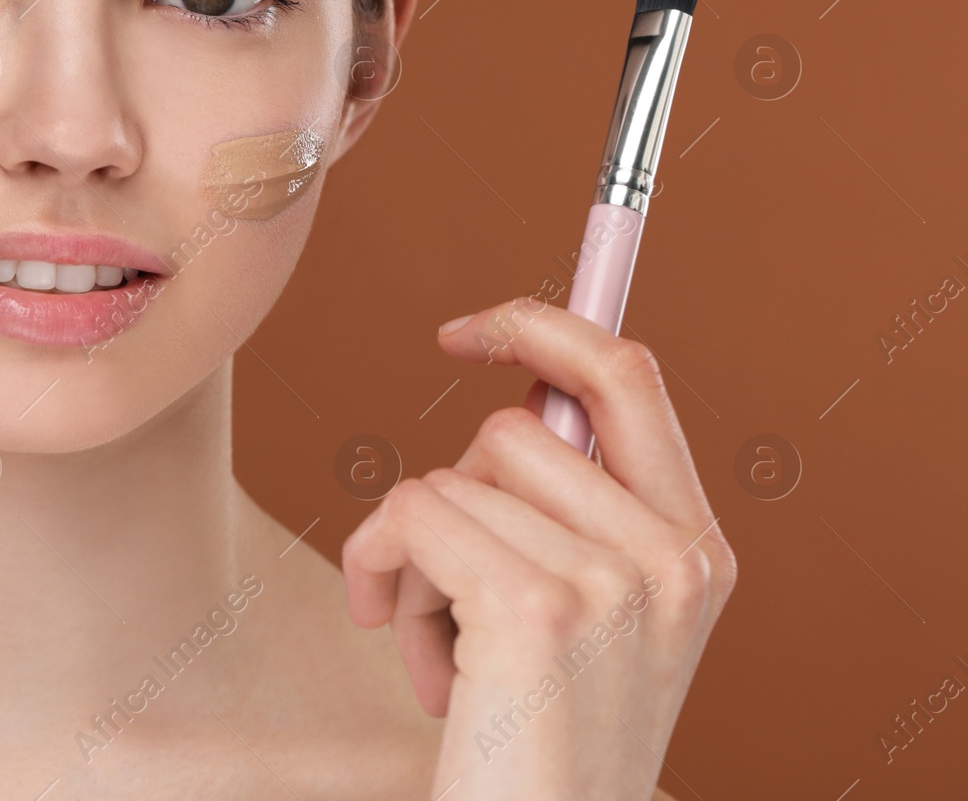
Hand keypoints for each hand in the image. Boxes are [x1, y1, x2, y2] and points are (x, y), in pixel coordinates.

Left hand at [341, 296, 735, 800]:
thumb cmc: (540, 748)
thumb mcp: (590, 624)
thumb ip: (572, 512)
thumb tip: (512, 388)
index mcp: (696, 551)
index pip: (627, 374)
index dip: (541, 325)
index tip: (462, 332)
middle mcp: (674, 558)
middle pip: (513, 426)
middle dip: (451, 498)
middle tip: (444, 595)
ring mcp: (614, 580)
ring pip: (450, 476)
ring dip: (413, 557)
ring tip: (439, 648)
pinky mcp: (537, 607)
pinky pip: (411, 514)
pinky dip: (378, 567)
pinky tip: (405, 653)